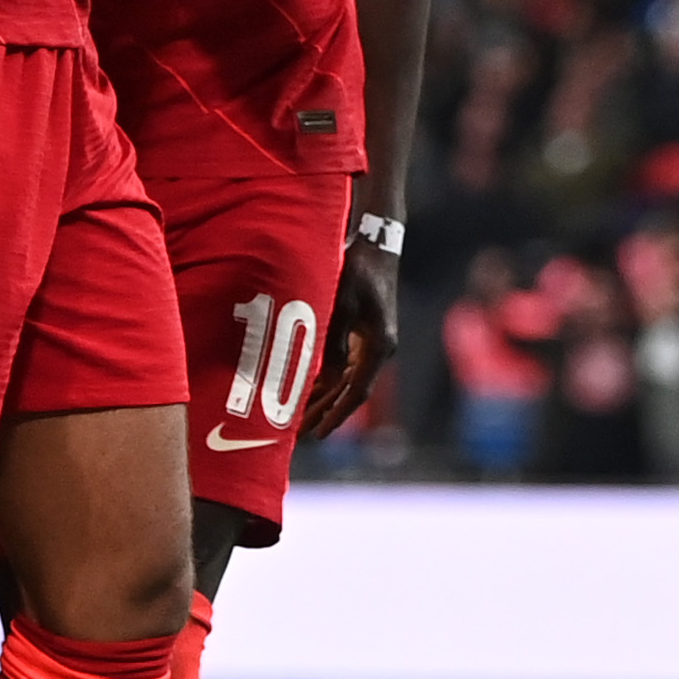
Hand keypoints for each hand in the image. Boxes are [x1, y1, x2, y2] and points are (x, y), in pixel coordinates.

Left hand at [302, 235, 400, 439]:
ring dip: (324, 399)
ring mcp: (374, 342)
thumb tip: (323, 381)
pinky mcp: (366, 333)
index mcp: (379, 346)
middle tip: (298, 435)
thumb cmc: (356, 270)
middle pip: (350, 391)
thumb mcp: (340, 305)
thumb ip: (333, 344)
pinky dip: (328, 379)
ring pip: (347, 380)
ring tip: (299, 419)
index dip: (336, 415)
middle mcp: (380, 349)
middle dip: (324, 413)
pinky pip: (346, 365)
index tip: (318, 434)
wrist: (375, 243)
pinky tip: (308, 389)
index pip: (357, 392)